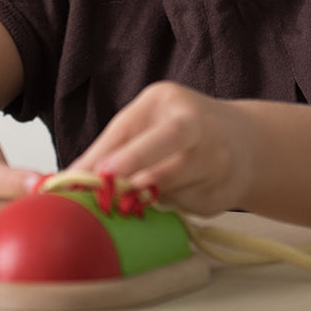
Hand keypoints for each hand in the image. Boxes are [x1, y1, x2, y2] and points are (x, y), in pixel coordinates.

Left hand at [70, 81, 255, 216]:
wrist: (244, 143)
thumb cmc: (179, 128)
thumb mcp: (146, 122)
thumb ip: (109, 147)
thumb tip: (67, 178)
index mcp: (173, 103)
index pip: (146, 125)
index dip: (124, 151)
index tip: (100, 173)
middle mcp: (199, 126)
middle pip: (169, 142)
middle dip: (139, 161)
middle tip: (111, 182)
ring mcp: (216, 160)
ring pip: (169, 186)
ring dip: (147, 195)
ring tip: (142, 190)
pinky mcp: (222, 194)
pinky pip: (182, 208)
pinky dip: (171, 205)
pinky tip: (181, 190)